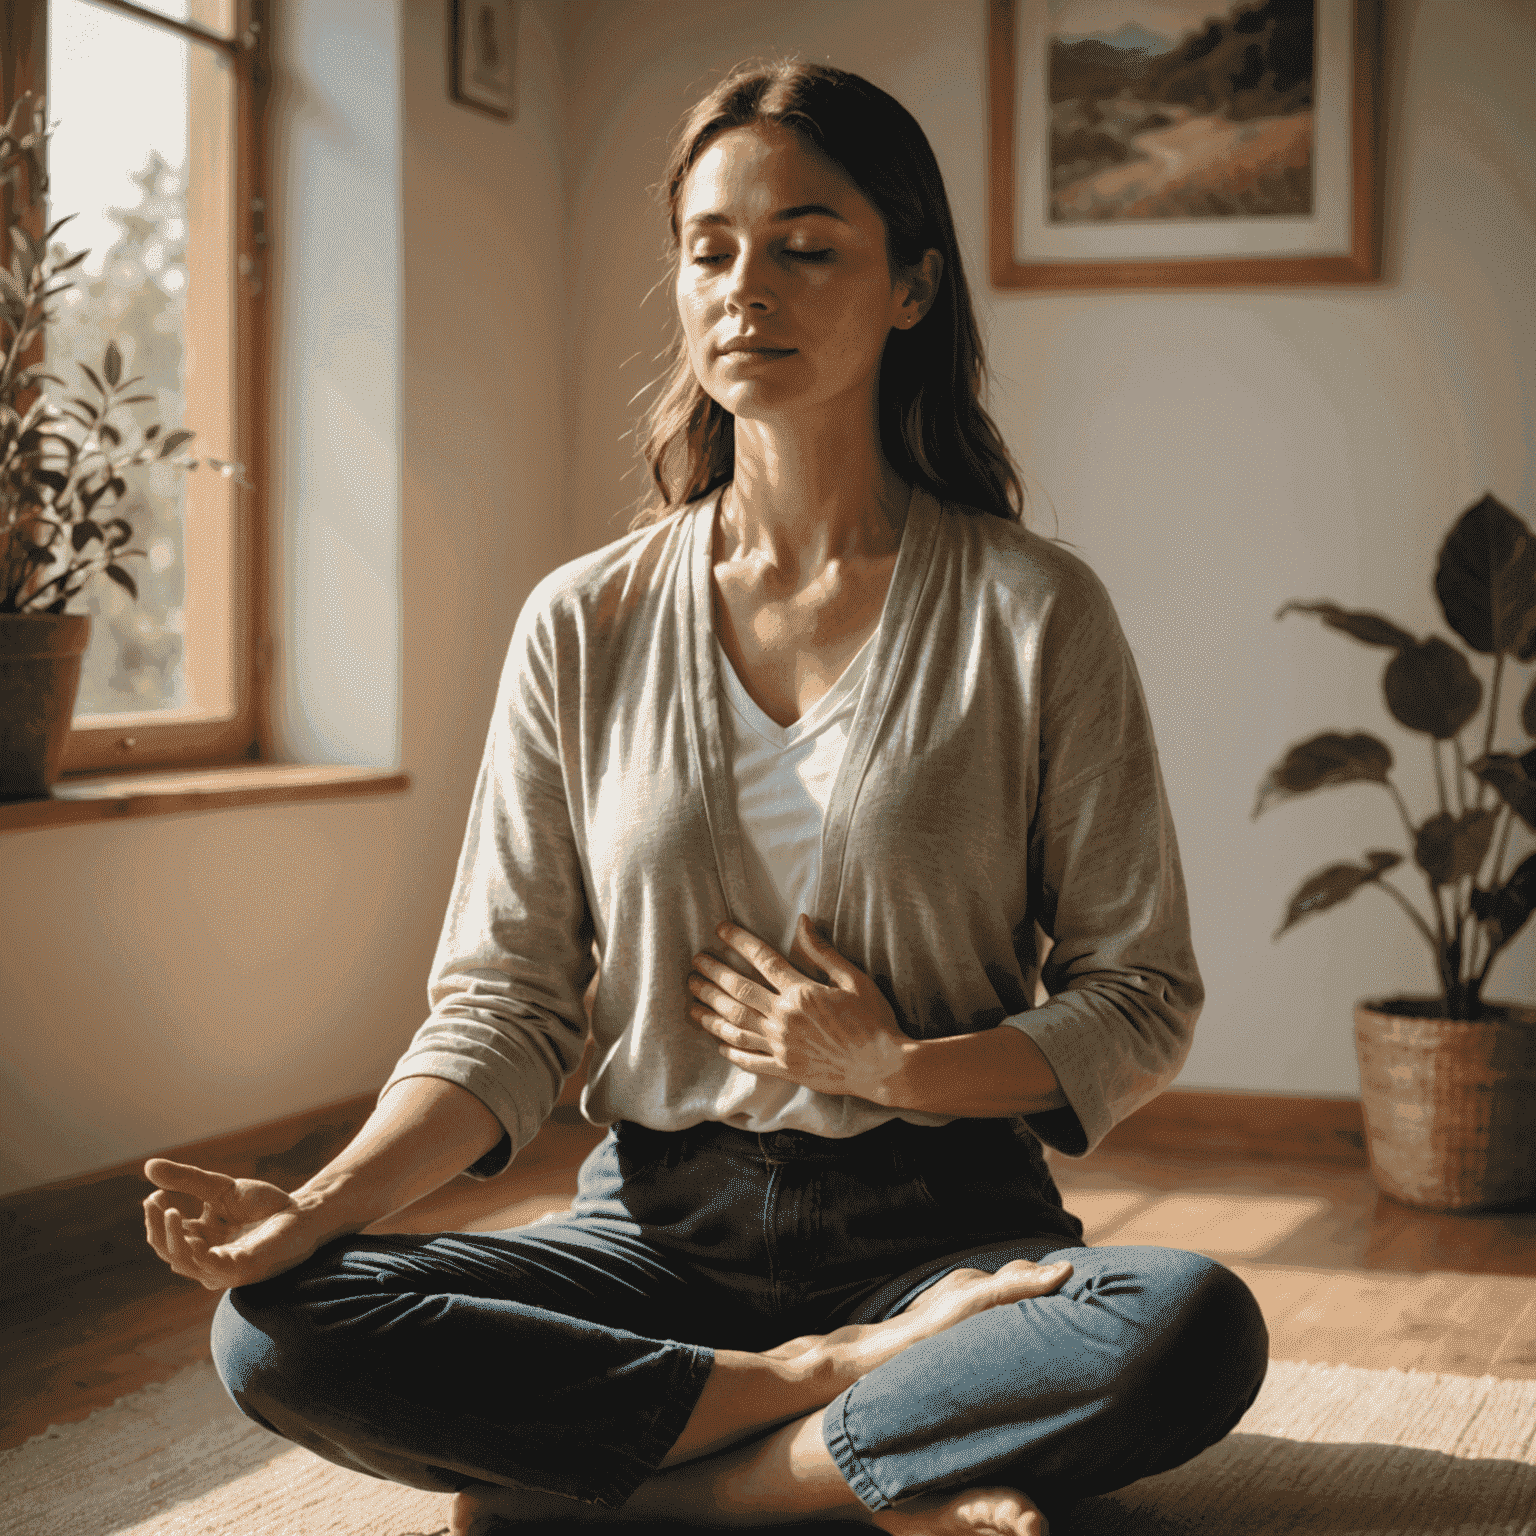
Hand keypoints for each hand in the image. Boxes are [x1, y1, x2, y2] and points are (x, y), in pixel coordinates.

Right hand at [142, 1159, 333, 1290]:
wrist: (302, 1211)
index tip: (155, 1194)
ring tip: (172, 1211)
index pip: (164, 1235)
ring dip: (172, 1238)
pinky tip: (190, 1238)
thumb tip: (148, 1167)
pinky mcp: (241, 1269)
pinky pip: (211, 1269)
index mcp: (198, 1242)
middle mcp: (205, 1259)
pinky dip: (197, 1256)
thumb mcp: (219, 1188)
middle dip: (157, 1227)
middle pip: (168, 1250)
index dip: (155, 1216)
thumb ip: (187, 1180)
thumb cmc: (263, 1205)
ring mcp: (222, 1268)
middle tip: (154, 1202)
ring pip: (183, 1262)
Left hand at [689, 916, 909, 1101]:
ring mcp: (782, 1046)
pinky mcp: (786, 1070)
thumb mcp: (854, 980)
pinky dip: (732, 1051)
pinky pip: (750, 1061)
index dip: (738, 941)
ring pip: (736, 1025)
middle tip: (695, 962)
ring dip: (711, 1011)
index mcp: (801, 992)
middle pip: (739, 991)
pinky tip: (718, 1043)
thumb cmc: (874, 1020)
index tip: (719, 929)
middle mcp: (784, 1018)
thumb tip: (801, 922)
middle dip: (713, 974)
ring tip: (692, 1000)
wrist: (883, 1066)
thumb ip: (823, 952)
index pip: (762, 960)